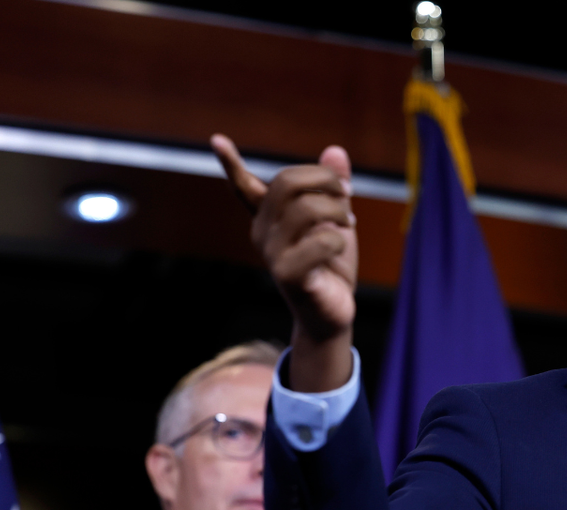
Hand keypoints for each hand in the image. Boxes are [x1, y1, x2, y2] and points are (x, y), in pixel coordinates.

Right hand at [212, 134, 357, 391]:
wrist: (332, 313)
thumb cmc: (330, 266)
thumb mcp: (335, 221)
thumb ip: (333, 188)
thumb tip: (336, 151)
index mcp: (268, 218)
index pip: (245, 187)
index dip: (231, 164)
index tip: (217, 139)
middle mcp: (262, 232)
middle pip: (288, 182)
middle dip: (326, 181)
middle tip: (347, 197)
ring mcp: (272, 254)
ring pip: (307, 208)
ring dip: (339, 211)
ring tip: (349, 224)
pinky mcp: (288, 274)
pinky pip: (322, 241)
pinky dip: (340, 240)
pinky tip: (339, 252)